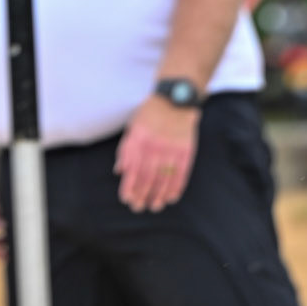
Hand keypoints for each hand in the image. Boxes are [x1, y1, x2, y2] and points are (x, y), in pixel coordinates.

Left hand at [114, 95, 198, 212]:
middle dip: (142, 195)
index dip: (129, 187)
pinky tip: (172, 197)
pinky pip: (181, 173)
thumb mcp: (133, 126)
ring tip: (155, 206)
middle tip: (139, 207)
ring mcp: (172, 148)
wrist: (176, 98)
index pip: (133, 170)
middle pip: (148, 178)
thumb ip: (126, 149)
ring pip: (164, 178)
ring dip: (159, 195)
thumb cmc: (151, 113)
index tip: (127, 199)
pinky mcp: (186, 149)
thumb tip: (119, 171)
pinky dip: (176, 187)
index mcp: (140, 140)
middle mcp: (155, 146)